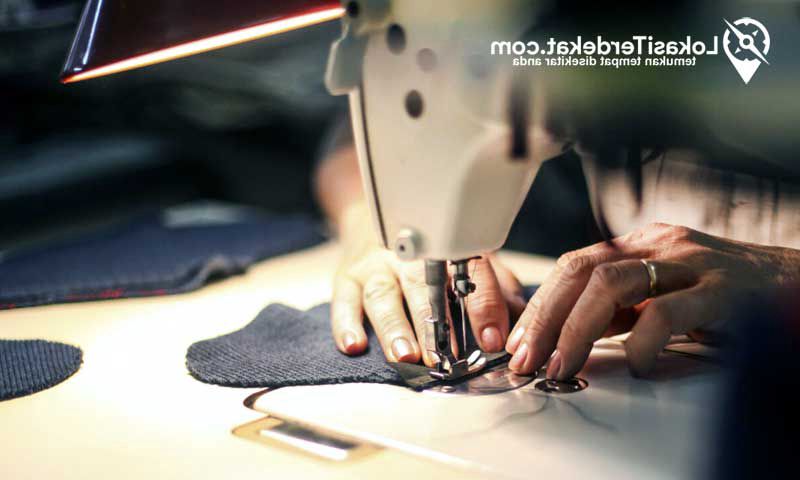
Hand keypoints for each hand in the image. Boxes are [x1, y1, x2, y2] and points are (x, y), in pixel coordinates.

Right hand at [331, 203, 526, 365]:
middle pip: (421, 287)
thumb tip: (522, 318)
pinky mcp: (347, 276)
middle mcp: (408, 256)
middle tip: (444, 356)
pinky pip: (343, 300)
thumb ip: (495, 288)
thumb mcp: (467, 259)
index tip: (492, 338)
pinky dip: (346, 324)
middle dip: (433, 324)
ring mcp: (374, 265)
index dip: (482, 306)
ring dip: (394, 327)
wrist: (373, 216)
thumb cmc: (426, 250)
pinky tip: (353, 345)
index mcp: (445, 250)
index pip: (468, 274)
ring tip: (405, 355)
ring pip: (383, 295)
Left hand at [505, 223, 799, 377]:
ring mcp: (691, 263)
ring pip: (612, 283)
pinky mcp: (724, 290)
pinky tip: (636, 366)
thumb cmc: (731, 296)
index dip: (540, 306)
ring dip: (576, 329)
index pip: (574, 266)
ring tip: (562, 365)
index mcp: (643, 246)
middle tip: (528, 358)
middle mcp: (661, 246)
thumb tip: (568, 335)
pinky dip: (642, 343)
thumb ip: (623, 309)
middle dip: (546, 318)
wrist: (797, 288)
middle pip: (582, 269)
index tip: (519, 342)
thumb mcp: (666, 295)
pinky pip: (669, 312)